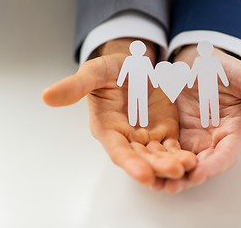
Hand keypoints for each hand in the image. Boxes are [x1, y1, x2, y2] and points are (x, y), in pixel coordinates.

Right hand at [42, 38, 196, 187]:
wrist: (134, 66)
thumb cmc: (111, 69)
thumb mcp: (95, 72)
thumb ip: (76, 85)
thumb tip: (47, 96)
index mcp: (107, 128)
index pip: (118, 150)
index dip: (129, 163)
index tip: (143, 175)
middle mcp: (127, 138)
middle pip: (141, 158)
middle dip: (156, 167)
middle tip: (174, 172)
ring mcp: (146, 136)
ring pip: (158, 156)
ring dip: (172, 164)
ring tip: (188, 167)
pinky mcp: (164, 132)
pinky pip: (173, 147)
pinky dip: (181, 154)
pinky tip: (193, 159)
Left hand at [158, 45, 240, 192]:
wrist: (194, 60)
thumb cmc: (221, 66)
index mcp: (234, 129)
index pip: (227, 153)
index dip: (215, 165)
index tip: (200, 173)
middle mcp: (214, 139)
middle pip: (203, 164)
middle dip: (188, 177)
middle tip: (172, 186)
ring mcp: (193, 138)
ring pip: (183, 162)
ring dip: (171, 174)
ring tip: (155, 184)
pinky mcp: (175, 134)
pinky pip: (167, 150)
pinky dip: (158, 160)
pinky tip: (144, 167)